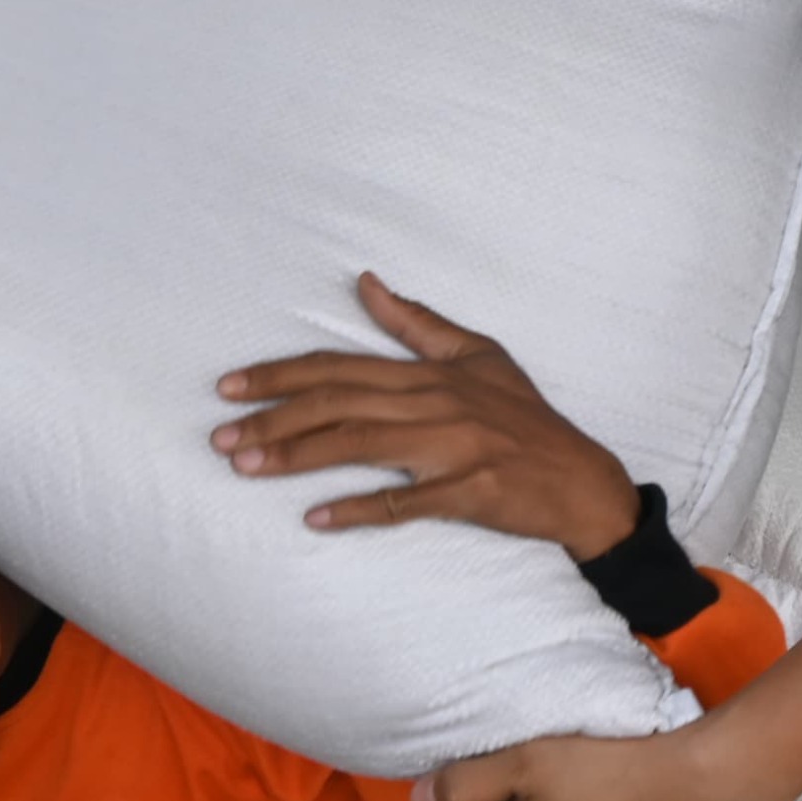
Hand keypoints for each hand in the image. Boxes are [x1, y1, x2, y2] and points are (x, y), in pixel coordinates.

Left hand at [212, 273, 639, 555]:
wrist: (582, 481)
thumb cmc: (525, 419)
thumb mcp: (479, 355)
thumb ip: (418, 323)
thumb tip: (366, 281)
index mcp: (430, 372)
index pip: (339, 367)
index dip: (280, 374)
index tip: (229, 386)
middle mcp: (435, 403)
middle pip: (337, 403)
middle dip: (272, 417)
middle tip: (219, 437)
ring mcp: (453, 448)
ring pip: (359, 445)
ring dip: (297, 456)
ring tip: (246, 468)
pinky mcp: (469, 492)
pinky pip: (405, 503)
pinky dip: (359, 509)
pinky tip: (316, 518)